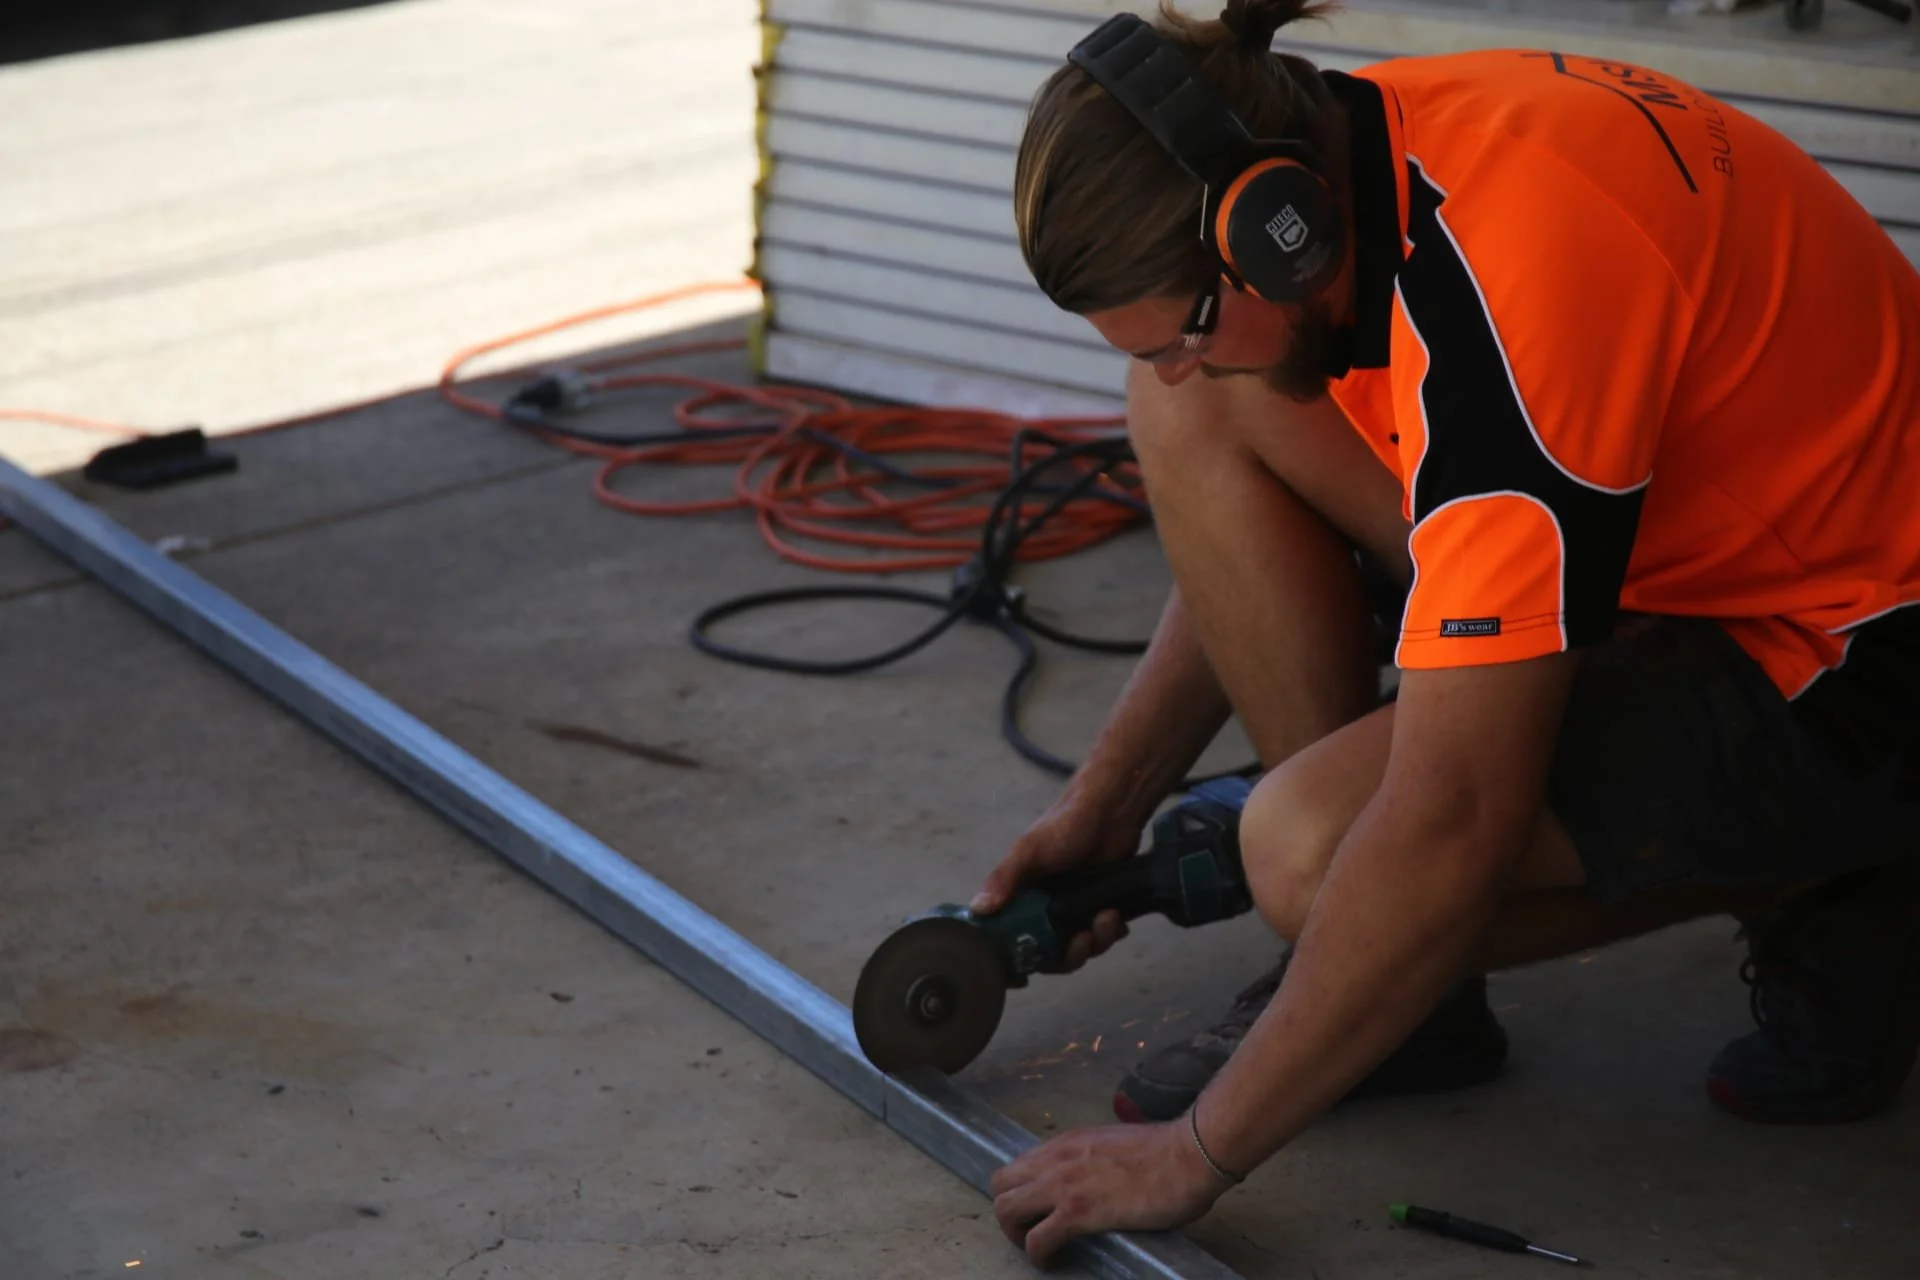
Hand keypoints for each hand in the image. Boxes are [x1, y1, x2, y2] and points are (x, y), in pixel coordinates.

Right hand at [971, 788, 1142, 970]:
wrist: (1112, 810)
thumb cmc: (1065, 825)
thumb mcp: (1029, 850)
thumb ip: (1004, 878)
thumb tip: (978, 909)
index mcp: (1020, 898)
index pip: (1011, 941)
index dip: (1018, 961)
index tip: (1028, 977)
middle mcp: (1044, 909)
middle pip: (1051, 954)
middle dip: (1069, 955)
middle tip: (1082, 940)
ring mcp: (1073, 909)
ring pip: (1081, 947)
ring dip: (1097, 941)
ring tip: (1107, 917)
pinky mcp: (1099, 906)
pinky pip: (1105, 935)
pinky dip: (1112, 932)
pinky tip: (1117, 917)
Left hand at [990, 1120, 1229, 1265]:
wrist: (1187, 1155)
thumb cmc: (1166, 1152)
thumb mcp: (1115, 1145)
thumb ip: (1094, 1159)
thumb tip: (1096, 1180)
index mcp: (1067, 1143)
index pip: (1020, 1164)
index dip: (1022, 1190)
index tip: (1037, 1209)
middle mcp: (1056, 1158)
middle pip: (1000, 1184)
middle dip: (1008, 1212)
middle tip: (1030, 1231)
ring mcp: (1063, 1184)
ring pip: (1005, 1209)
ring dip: (1016, 1234)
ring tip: (1039, 1248)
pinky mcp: (1077, 1211)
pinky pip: (1036, 1239)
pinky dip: (1038, 1255)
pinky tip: (1053, 1261)